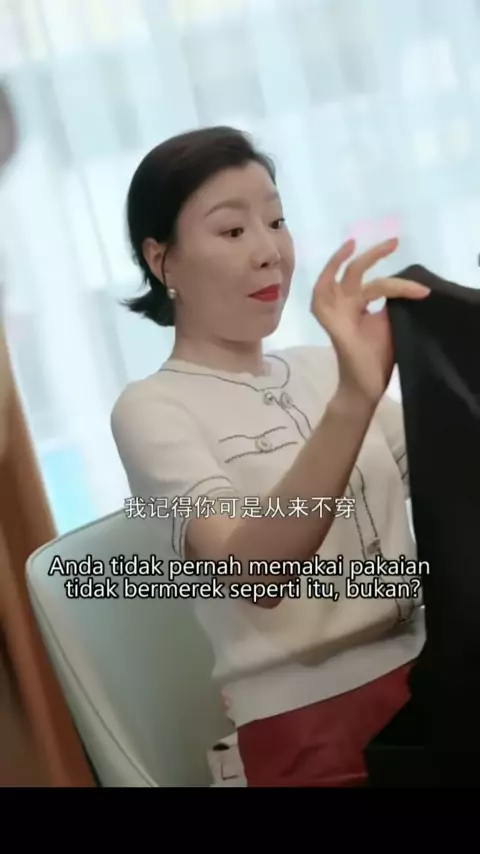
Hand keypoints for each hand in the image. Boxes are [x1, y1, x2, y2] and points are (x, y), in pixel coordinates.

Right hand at [311, 237, 429, 404]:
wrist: (367, 384)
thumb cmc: (376, 358)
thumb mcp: (388, 323)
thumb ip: (389, 304)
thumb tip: (400, 285)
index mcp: (357, 306)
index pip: (377, 285)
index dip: (401, 285)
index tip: (423, 291)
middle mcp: (343, 305)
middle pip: (354, 272)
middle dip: (373, 255)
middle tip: (394, 242)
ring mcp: (334, 311)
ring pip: (338, 278)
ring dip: (341, 260)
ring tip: (355, 244)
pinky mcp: (329, 321)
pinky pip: (320, 294)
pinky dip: (325, 276)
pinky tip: (335, 266)